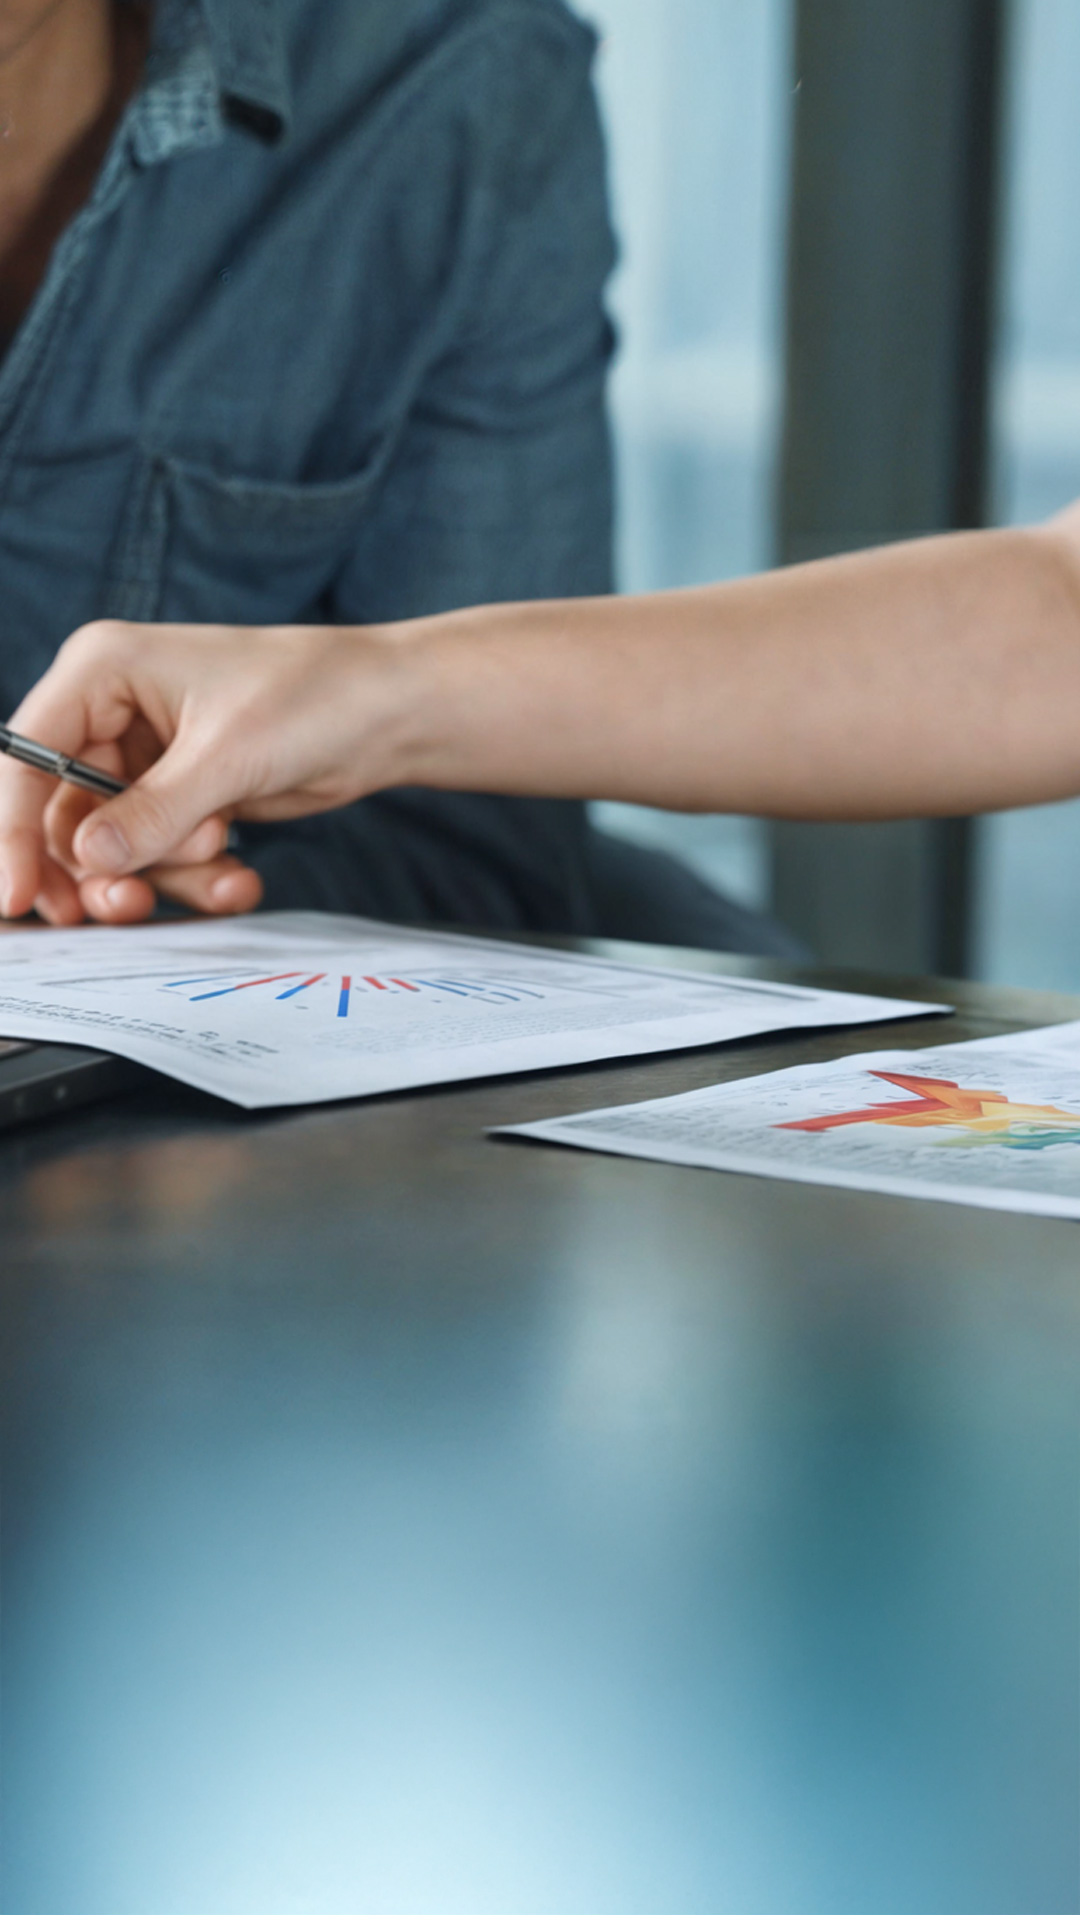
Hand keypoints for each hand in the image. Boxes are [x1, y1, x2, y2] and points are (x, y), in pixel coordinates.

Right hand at [0, 618, 413, 922]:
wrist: (390, 711)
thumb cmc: (316, 696)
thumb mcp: (228, 757)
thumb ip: (152, 813)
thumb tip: (88, 858)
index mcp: (102, 671)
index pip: (25, 758)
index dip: (12, 832)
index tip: (14, 896)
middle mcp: (110, 711)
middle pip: (58, 816)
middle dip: (97, 868)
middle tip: (127, 907)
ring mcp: (145, 759)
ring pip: (111, 847)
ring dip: (158, 874)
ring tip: (218, 864)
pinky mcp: (180, 796)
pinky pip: (158, 856)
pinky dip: (192, 876)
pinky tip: (237, 877)